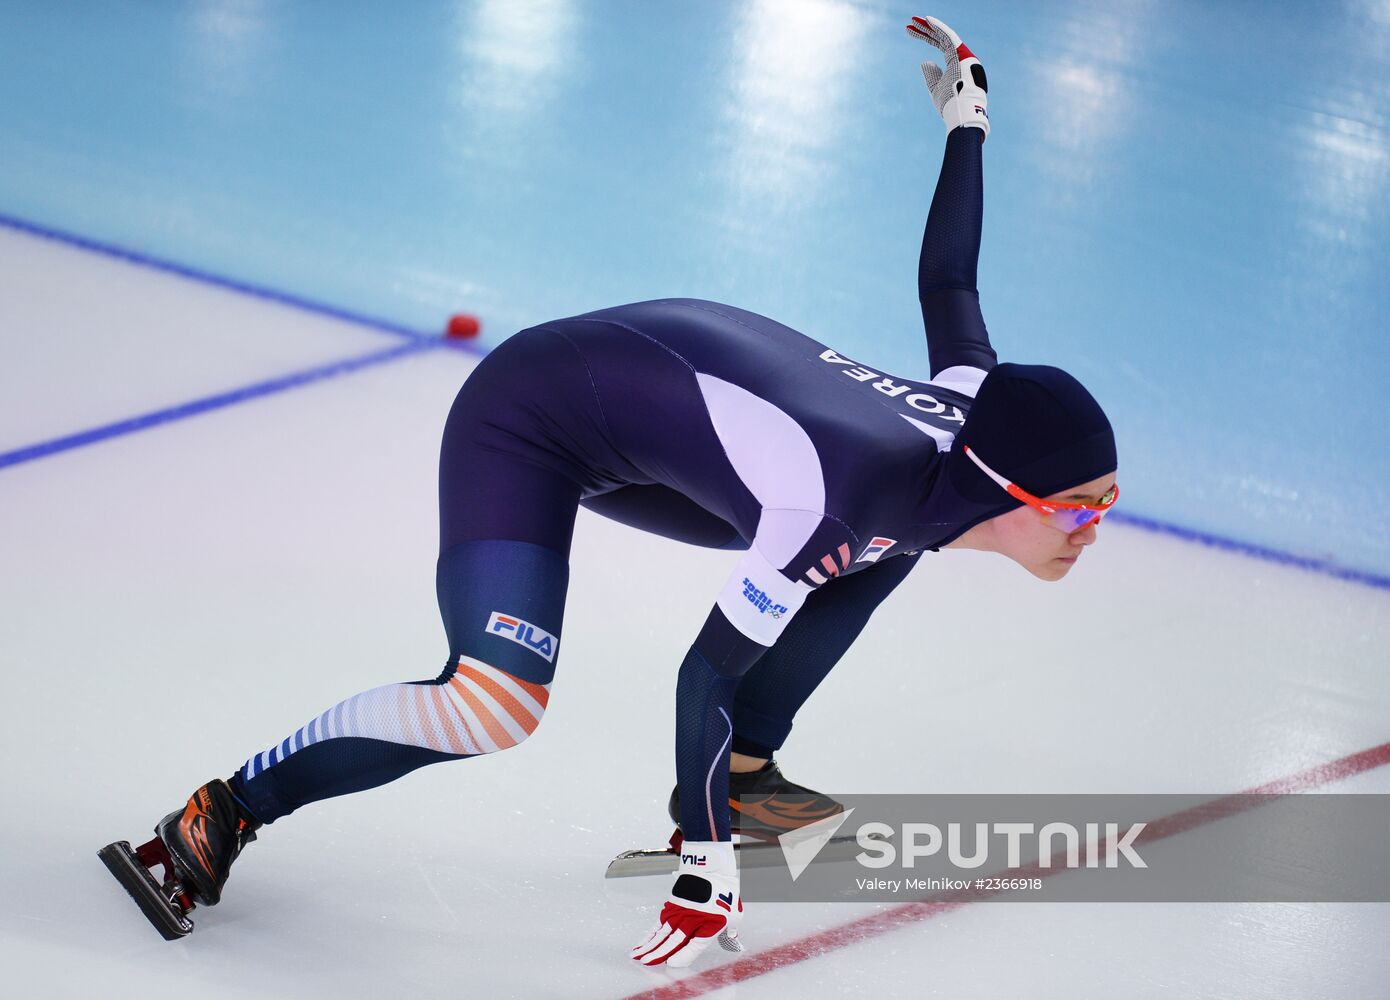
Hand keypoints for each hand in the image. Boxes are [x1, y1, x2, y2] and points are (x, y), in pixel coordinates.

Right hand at [630, 840, 743, 967]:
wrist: (712, 867)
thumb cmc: (725, 891)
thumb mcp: (735, 913)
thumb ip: (732, 930)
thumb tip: (733, 941)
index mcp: (708, 926)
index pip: (693, 947)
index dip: (682, 957)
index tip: (671, 964)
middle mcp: (691, 921)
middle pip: (672, 941)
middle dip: (658, 954)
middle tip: (646, 963)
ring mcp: (679, 913)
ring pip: (661, 933)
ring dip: (649, 945)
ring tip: (637, 956)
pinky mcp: (672, 906)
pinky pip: (658, 923)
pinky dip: (649, 934)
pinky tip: (642, 943)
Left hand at [906, 15, 988, 137]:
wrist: (959, 113)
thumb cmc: (949, 104)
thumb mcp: (935, 88)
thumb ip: (931, 75)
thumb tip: (925, 61)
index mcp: (956, 63)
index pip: (940, 45)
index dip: (926, 37)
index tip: (910, 31)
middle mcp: (961, 57)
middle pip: (941, 38)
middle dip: (925, 29)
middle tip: (910, 22)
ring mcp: (962, 55)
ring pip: (944, 36)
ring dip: (929, 26)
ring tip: (913, 20)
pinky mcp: (962, 55)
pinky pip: (949, 37)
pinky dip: (939, 28)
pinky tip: (927, 20)